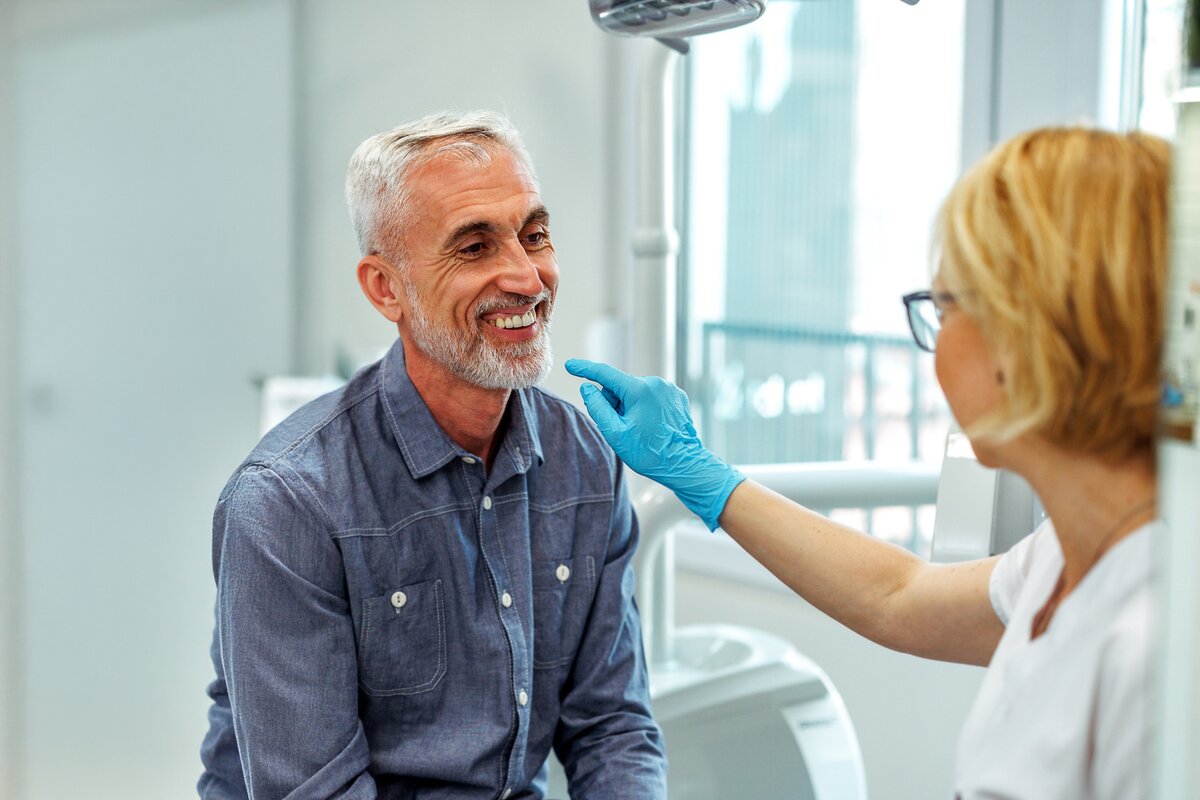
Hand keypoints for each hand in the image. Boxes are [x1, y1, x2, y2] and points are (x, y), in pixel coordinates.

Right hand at [564, 358, 744, 530]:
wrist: (683, 465)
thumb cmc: (648, 453)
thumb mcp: (615, 433)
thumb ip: (598, 407)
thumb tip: (588, 388)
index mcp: (639, 389)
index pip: (605, 374)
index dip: (585, 369)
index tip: (570, 365)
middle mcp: (656, 383)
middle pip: (621, 386)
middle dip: (615, 403)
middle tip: (622, 427)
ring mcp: (669, 389)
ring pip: (636, 392)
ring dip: (630, 406)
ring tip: (640, 429)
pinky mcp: (677, 397)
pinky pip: (651, 396)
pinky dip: (645, 407)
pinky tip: (651, 426)